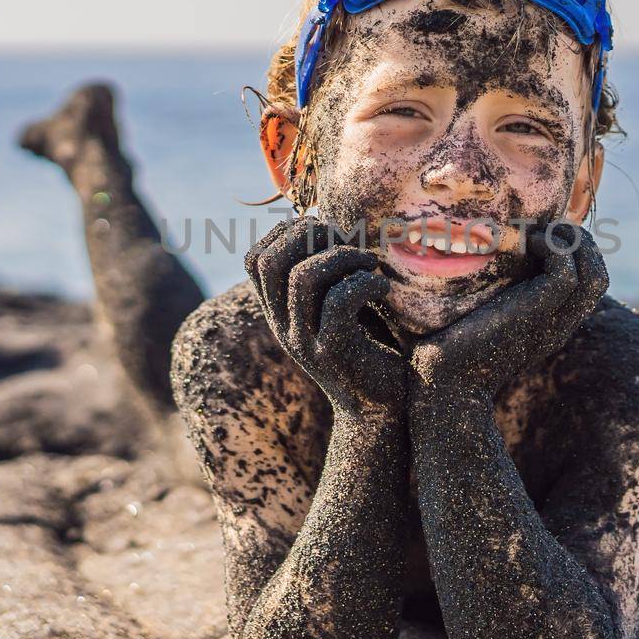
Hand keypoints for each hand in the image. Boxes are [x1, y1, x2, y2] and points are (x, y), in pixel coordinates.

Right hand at [245, 216, 408, 415]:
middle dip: (310, 236)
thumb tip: (328, 226)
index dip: (285, 233)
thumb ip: (327, 276)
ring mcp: (305, 341)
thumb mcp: (338, 310)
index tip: (324, 233)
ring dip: (343, 256)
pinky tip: (383, 290)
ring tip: (370, 264)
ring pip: (304, 276)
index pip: (255, 260)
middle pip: (272, 262)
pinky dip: (365, 283)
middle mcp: (284, 327)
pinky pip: (339, 301)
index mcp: (279, 314)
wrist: (379, 412)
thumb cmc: (368, 350)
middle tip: (348, 243)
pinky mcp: (334, 352)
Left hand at [409, 225, 608, 404]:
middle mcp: (559, 325)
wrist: (443, 382)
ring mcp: (551, 322)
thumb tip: (489, 255)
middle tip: (548, 227)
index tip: (544, 233)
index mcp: (551, 325)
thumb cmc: (451, 346)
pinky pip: (565, 272)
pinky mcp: (536, 313)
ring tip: (539, 232)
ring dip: (571, 242)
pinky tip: (525, 242)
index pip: (590, 284)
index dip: (576, 252)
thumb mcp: (484, 314)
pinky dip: (552, 247)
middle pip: (599, 277)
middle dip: (581, 242)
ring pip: (593, 275)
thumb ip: (498, 292)